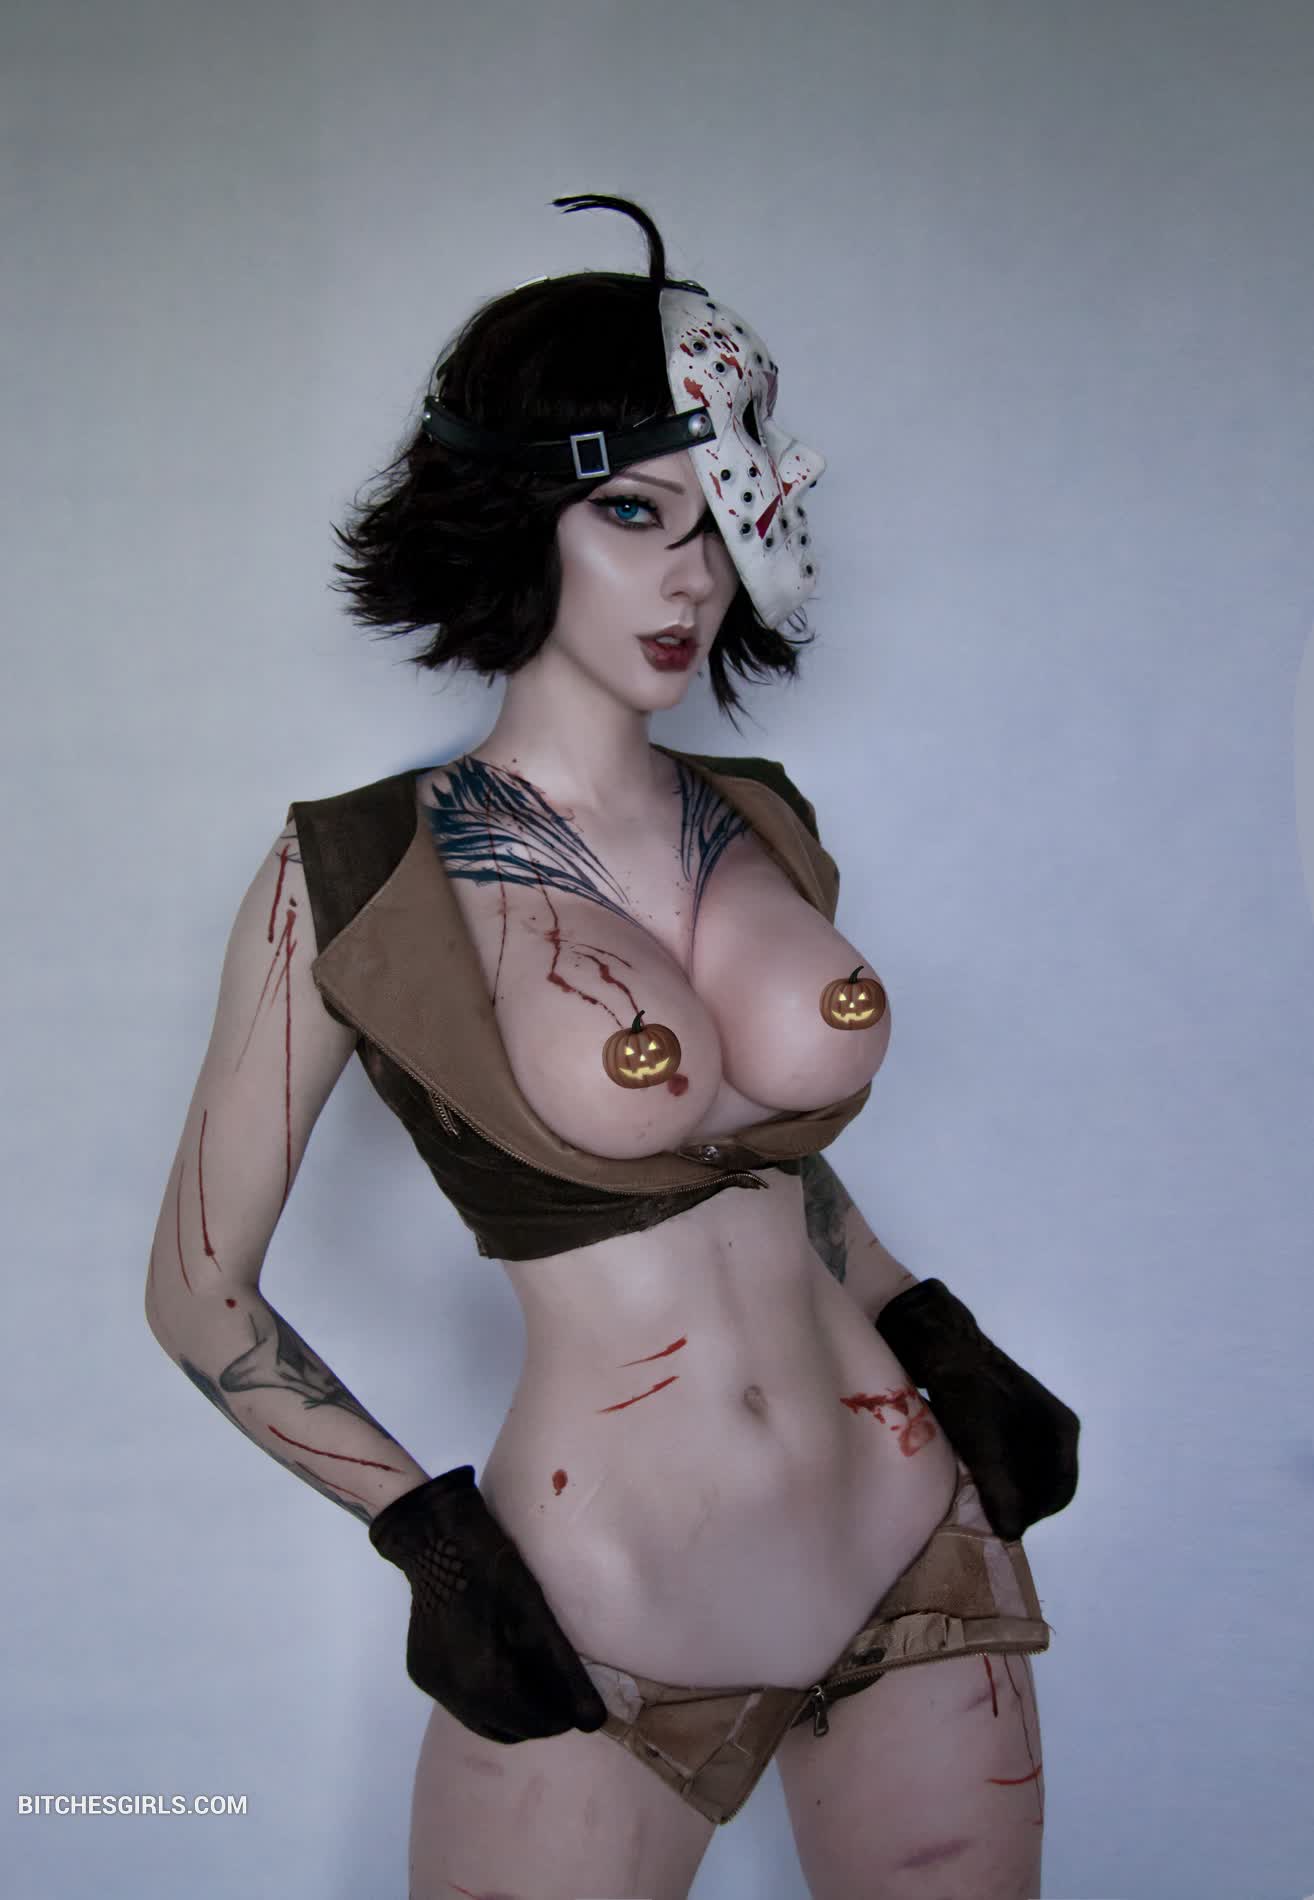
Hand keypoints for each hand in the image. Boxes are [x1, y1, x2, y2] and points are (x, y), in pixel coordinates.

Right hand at [369, 1466, 607, 1741]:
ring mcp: (434, 1685)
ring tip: (531, 1682)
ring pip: (480, 1719)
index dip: (560, 1718)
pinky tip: (496, 1665)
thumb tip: (594, 1721)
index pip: (532, 1724)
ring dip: (509, 1712)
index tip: (577, 1705)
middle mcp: (454, 1695)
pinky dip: (483, 1696)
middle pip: (506, 1729)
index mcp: (485, 1682)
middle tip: (558, 1694)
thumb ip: (565, 1670)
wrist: (436, 1540)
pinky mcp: (421, 1672)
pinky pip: (459, 1701)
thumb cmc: (494, 1569)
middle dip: (536, 1718)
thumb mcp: (536, 1613)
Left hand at [875, 1279, 1079, 1540]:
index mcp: (1062, 1430)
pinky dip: (990, 1471)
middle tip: (981, 1513)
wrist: (936, 1338)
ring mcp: (1029, 1420)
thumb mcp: (985, 1444)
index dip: (1030, 1514)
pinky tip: (965, 1472)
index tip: (998, 1524)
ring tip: (971, 1494)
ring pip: (1022, 1474)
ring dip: (1001, 1488)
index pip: (1057, 1494)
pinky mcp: (1003, 1417)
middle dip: (1015, 1503)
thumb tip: (1013, 1535)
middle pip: (1041, 1486)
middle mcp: (1053, 1427)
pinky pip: (1005, 1458)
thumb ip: (1002, 1490)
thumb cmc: (966, 1389)